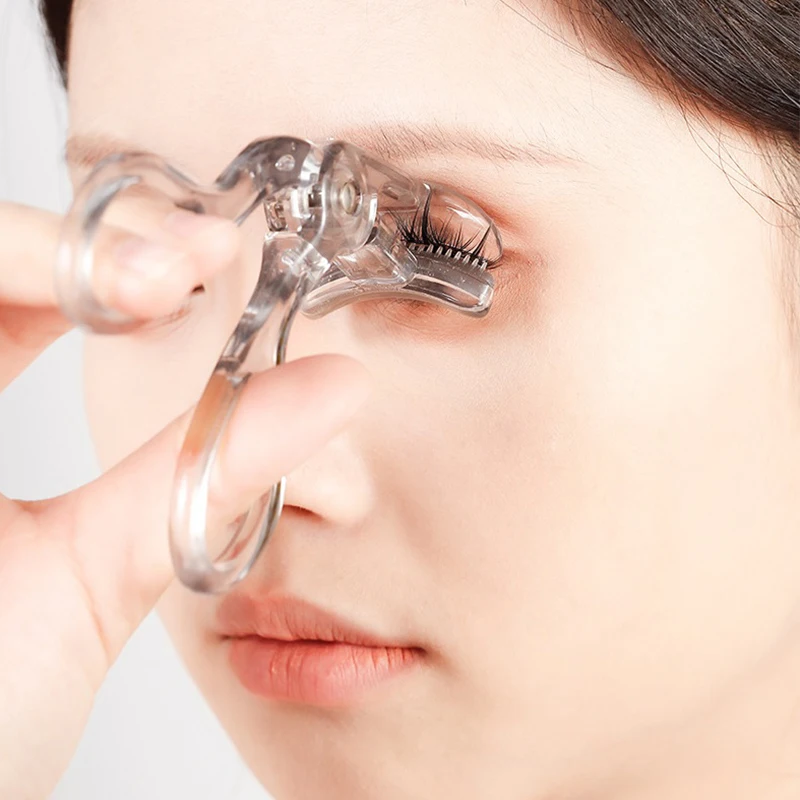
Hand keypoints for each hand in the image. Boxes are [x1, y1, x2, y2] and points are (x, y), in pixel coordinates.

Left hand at [0, 201, 370, 799]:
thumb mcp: (82, 591)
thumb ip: (202, 480)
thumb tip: (323, 393)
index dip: (72, 256)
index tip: (176, 275)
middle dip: (93, 248)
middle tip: (196, 257)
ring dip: (85, 267)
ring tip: (179, 271)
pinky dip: (62, 306)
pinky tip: (125, 308)